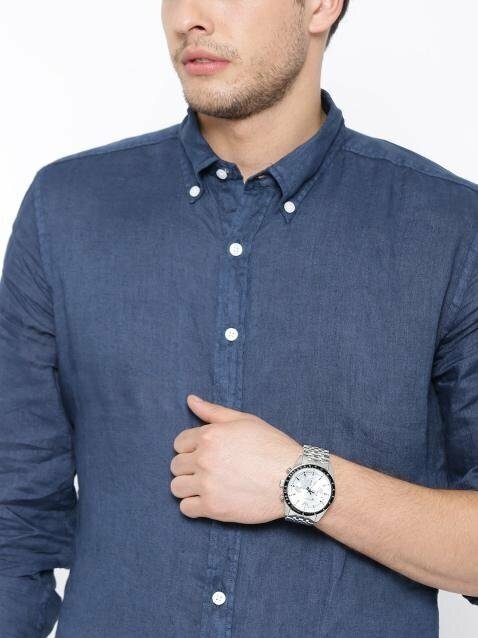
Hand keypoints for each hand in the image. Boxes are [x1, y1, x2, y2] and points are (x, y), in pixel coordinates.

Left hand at [170, 394, 301, 523]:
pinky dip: (193, 506)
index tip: (206, 454)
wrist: (294, 479)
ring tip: (206, 486)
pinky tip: (209, 500)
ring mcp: (207, 485)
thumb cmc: (272, 446)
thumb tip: (190, 399)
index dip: (191, 448)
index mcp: (209, 436)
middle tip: (209, 470)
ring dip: (188, 487)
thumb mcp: (244, 420)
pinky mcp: (213, 508)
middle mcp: (204, 459)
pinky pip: (186, 509)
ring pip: (176, 487)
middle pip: (176, 465)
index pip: (179, 443)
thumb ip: (213, 411)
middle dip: (189, 467)